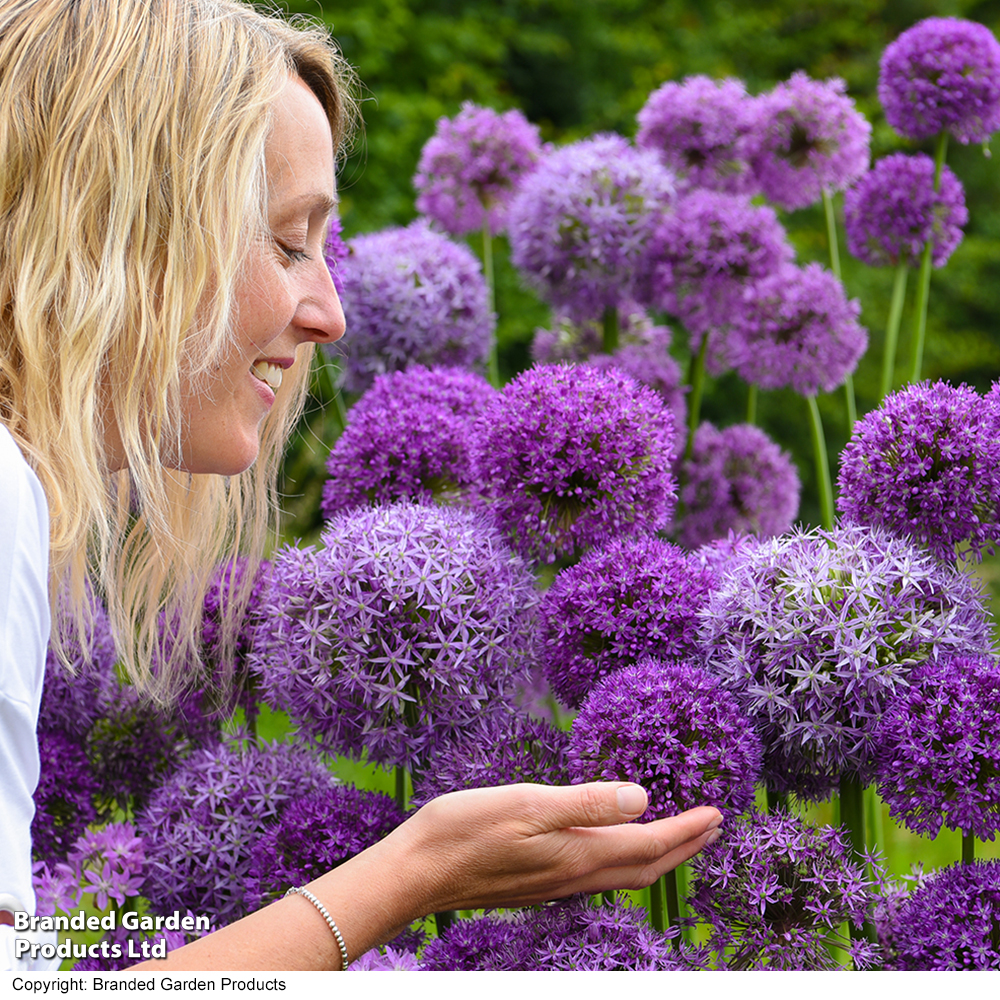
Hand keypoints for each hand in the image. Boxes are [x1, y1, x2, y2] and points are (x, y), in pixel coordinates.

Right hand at [383, 782, 722, 916]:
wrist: (416, 873)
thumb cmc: (463, 832)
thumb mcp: (524, 804)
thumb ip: (584, 802)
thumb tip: (642, 798)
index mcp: (576, 854)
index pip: (648, 845)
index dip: (686, 829)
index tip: (718, 812)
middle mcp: (572, 875)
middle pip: (644, 868)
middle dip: (683, 847)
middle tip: (712, 825)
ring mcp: (554, 884)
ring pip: (623, 875)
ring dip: (657, 856)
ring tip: (675, 836)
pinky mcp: (538, 883)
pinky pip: (599, 875)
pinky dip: (624, 860)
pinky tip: (613, 846)